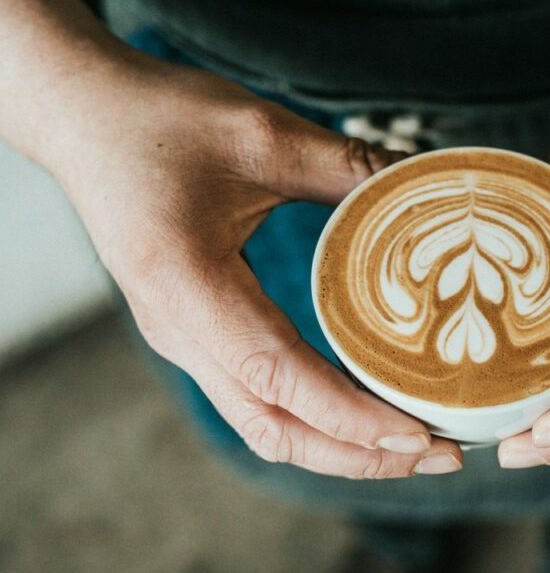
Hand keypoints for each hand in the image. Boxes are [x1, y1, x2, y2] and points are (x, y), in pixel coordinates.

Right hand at [0, 0, 461, 477]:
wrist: (83, 117)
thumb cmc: (159, 119)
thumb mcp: (262, 133)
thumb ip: (347, 167)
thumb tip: (427, 186)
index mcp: (187, 287)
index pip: (278, 378)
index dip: (351, 418)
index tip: (418, 436)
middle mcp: (180, 331)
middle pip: (274, 428)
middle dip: (360, 455)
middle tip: (441, 455)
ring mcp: (183, 338)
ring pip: (264, 424)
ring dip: (339, 446)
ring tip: (413, 445)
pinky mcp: (193, 331)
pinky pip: (256, 398)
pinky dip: (315, 418)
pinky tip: (363, 408)